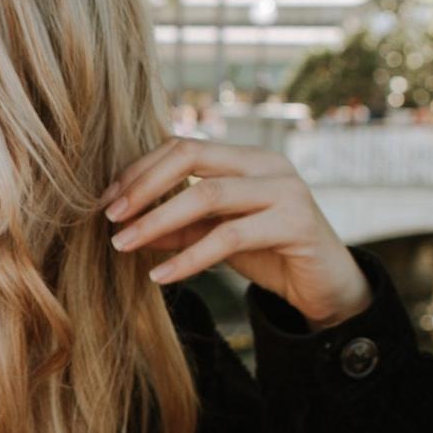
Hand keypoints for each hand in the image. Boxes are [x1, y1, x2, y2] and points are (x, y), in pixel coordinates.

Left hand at [102, 137, 370, 330]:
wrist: (326, 286)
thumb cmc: (268, 252)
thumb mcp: (212, 235)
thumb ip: (175, 226)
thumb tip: (123, 225)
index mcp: (244, 157)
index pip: (181, 146)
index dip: (139, 170)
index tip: (106, 201)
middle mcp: (266, 163)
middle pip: (191, 155)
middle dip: (142, 186)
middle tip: (109, 217)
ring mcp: (286, 189)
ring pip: (206, 194)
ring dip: (157, 221)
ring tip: (122, 246)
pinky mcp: (296, 224)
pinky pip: (229, 237)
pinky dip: (188, 258)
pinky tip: (160, 276)